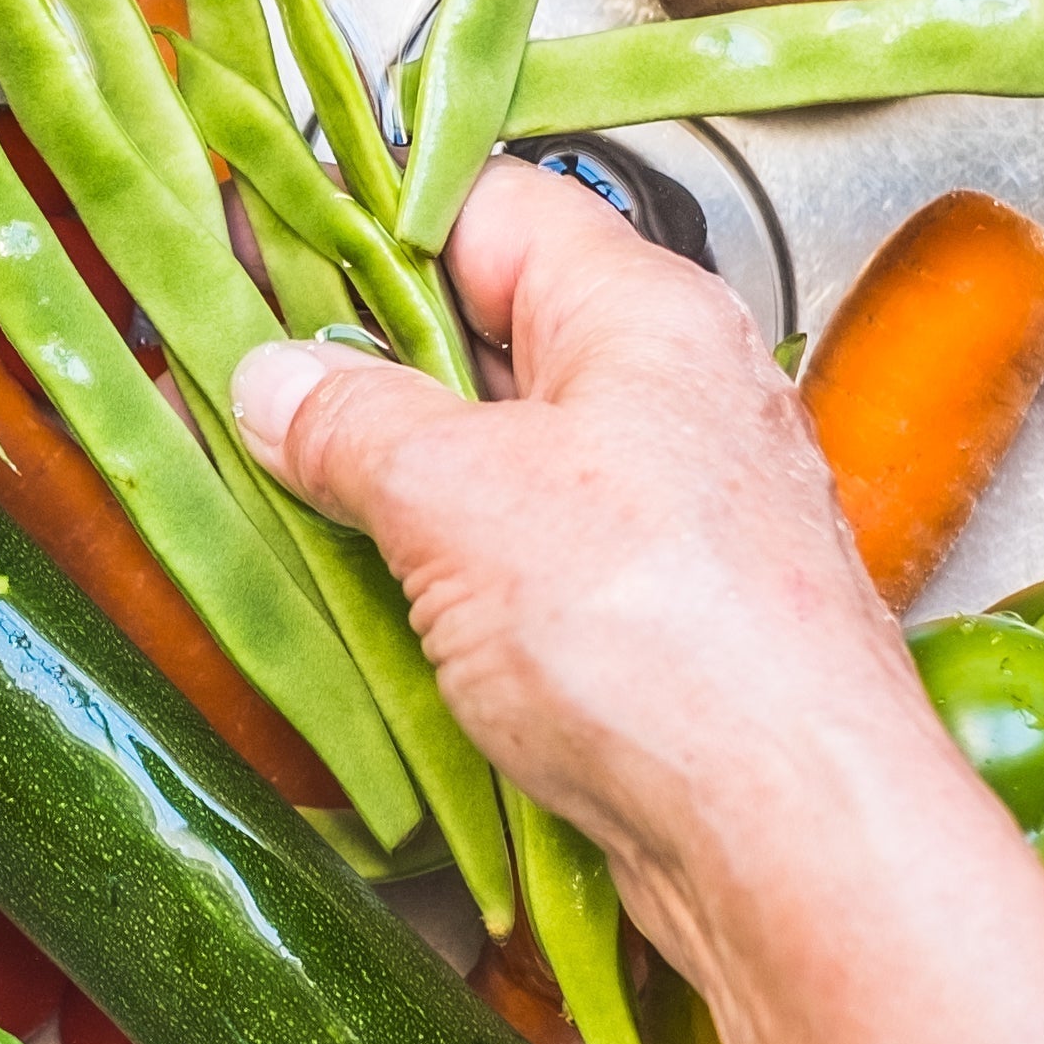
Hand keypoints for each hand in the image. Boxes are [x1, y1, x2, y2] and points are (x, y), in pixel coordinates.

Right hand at [226, 159, 942, 932]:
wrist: (794, 838)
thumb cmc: (666, 642)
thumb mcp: (458, 497)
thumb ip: (353, 422)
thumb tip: (277, 379)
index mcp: (644, 314)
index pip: (487, 205)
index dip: (365, 216)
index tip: (258, 242)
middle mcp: (672, 396)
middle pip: (489, 335)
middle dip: (364, 366)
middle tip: (248, 388)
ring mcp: (671, 515)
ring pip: (504, 460)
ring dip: (398, 485)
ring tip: (289, 501)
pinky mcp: (659, 624)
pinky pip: (530, 565)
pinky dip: (450, 578)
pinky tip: (379, 610)